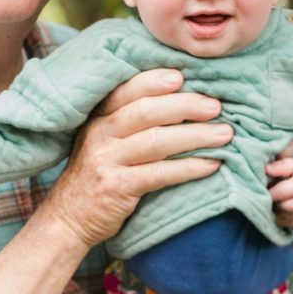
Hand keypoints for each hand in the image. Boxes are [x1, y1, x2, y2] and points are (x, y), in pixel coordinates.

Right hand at [42, 68, 232, 247]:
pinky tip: (212, 165)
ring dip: (195, 136)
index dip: (154, 81)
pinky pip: (159, 174)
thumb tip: (180, 96)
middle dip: (184, 105)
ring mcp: (107, 160)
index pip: (126, 90)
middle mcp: (100, 134)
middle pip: (145, 111)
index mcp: (98, 117)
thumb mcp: (102, 137)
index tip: (183, 76)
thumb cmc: (97, 172)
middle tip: (215, 106)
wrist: (69, 217)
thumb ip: (129, 118)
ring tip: (224, 134)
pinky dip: (189, 167)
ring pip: (156, 141)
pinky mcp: (118, 187)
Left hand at [267, 157, 292, 229]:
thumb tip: (264, 169)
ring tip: (280, 206)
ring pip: (291, 218)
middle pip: (282, 207)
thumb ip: (281, 166)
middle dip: (275, 203)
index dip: (268, 193)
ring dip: (283, 214)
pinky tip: (291, 215)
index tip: (264, 190)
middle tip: (272, 198)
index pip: (276, 194)